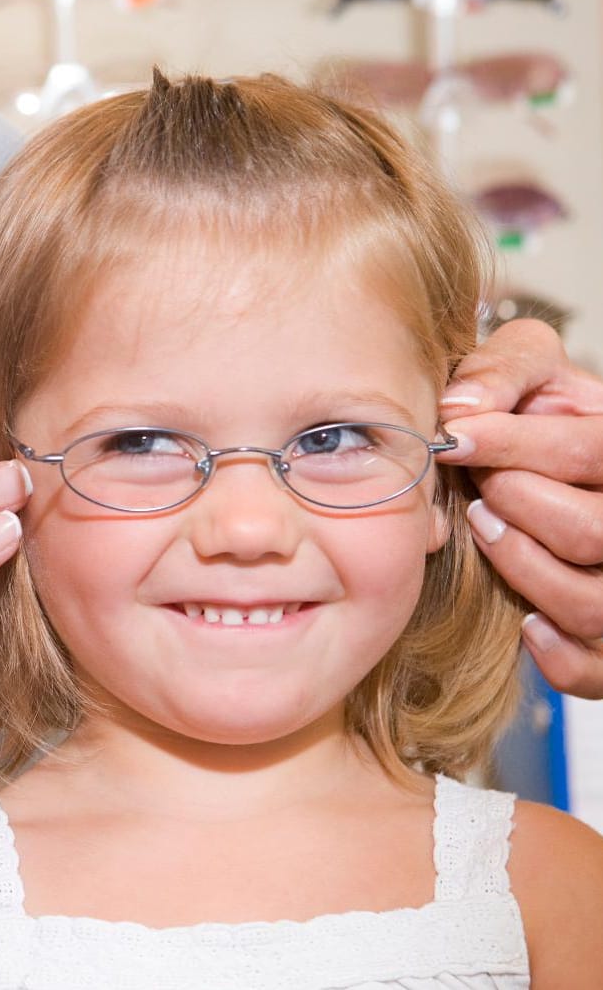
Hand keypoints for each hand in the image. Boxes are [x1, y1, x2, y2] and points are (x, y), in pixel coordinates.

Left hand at [437, 318, 602, 697]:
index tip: (452, 438)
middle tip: (480, 489)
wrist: (564, 476)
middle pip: (591, 530)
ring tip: (488, 533)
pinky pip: (592, 669)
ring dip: (522, 568)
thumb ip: (503, 371)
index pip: (591, 451)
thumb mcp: (536, 379)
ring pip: (589, 603)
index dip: (514, 444)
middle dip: (515, 504)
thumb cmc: (547, 424)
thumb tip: (458, 409)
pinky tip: (523, 620)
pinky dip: (554, 653)